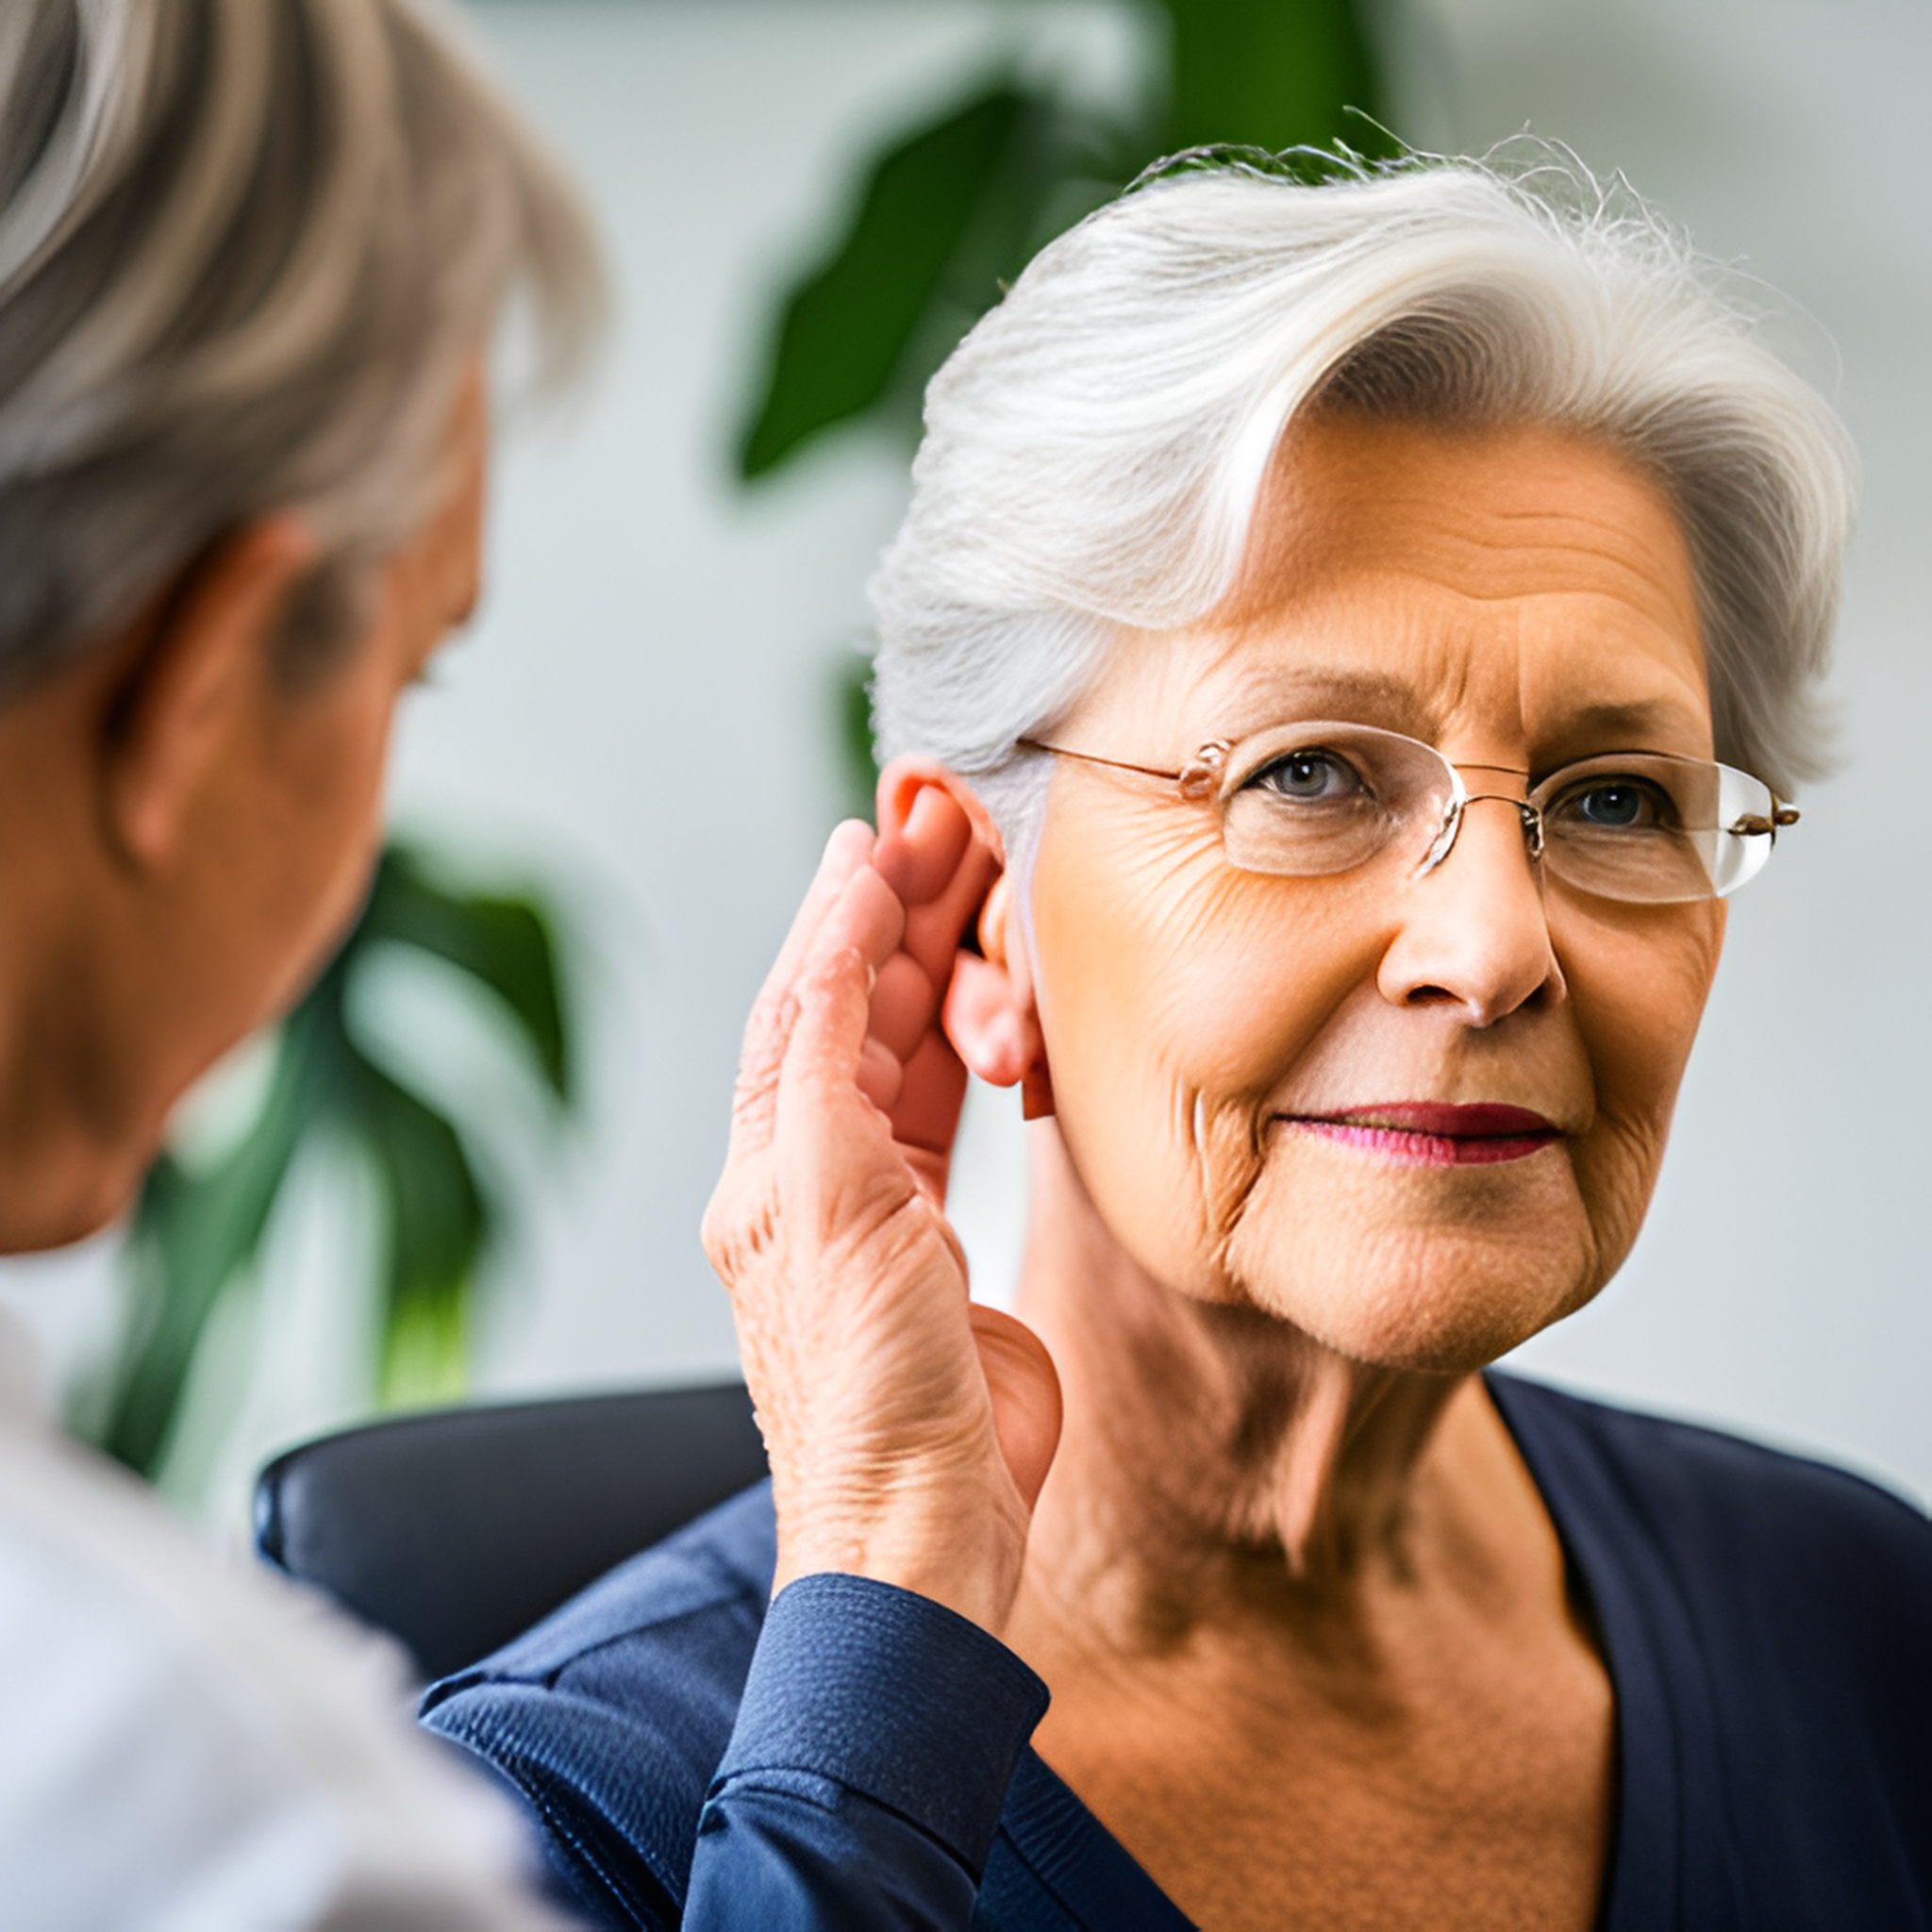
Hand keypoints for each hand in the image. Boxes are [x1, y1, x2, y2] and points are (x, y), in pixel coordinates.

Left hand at [702, 778, 1062, 1634]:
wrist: (928, 1522)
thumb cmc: (870, 1388)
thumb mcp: (830, 1206)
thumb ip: (826, 1068)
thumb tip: (830, 945)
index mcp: (769, 1166)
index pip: (805, 1007)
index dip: (840, 916)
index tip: (879, 834)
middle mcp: (814, 1177)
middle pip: (860, 1017)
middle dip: (902, 923)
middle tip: (954, 836)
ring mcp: (879, 1210)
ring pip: (906, 1057)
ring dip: (940, 972)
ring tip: (980, 891)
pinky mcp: (941, 1244)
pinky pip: (947, 1116)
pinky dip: (970, 1051)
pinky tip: (989, 1009)